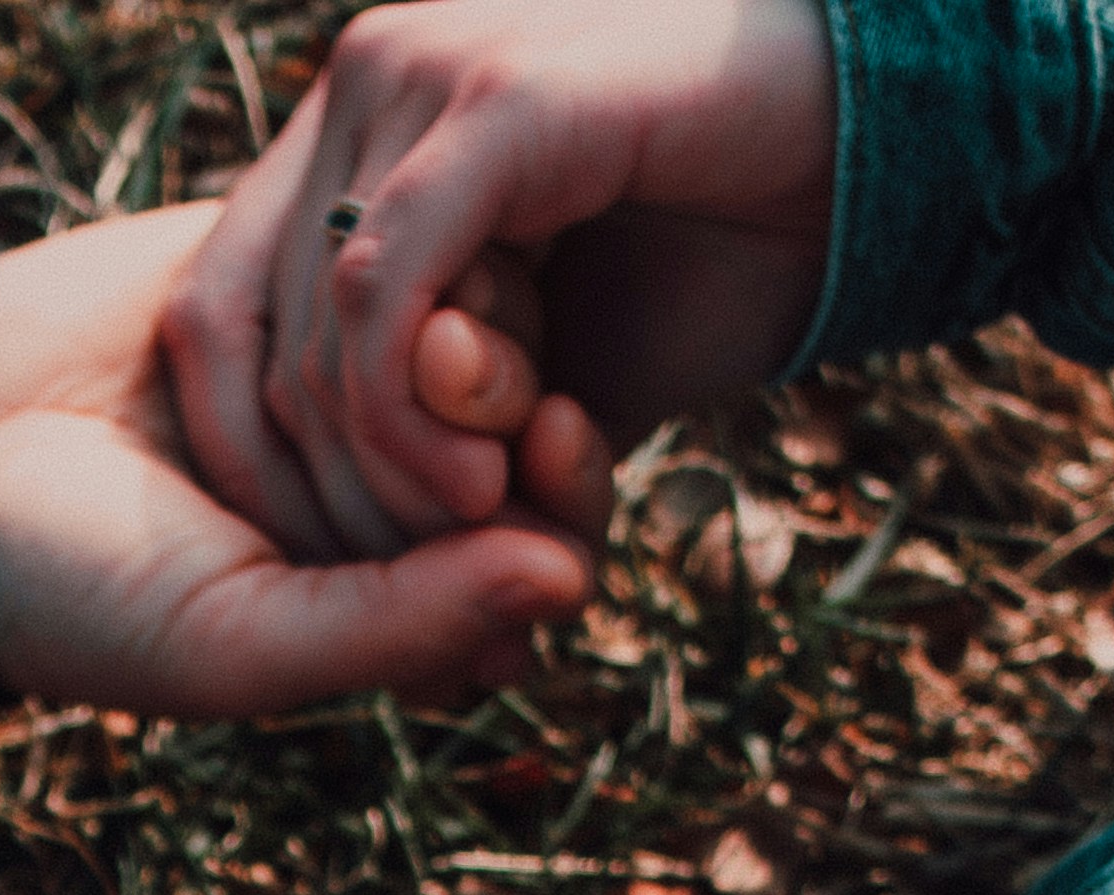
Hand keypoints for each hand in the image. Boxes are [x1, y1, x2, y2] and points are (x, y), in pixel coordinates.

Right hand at [0, 203, 599, 716]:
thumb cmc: (77, 591)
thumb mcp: (245, 640)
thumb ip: (407, 625)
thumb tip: (571, 579)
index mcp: (382, 605)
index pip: (535, 564)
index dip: (569, 508)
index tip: (554, 446)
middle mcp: (374, 499)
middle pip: (522, 454)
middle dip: (530, 418)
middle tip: (519, 389)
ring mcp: (335, 385)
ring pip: (472, 344)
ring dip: (480, 330)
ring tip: (451, 327)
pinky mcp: (287, 278)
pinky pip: (389, 260)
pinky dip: (410, 262)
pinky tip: (414, 256)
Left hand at [171, 0, 842, 562]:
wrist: (896, 149)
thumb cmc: (740, 248)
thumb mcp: (565, 368)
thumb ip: (459, 433)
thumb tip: (382, 571)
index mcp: (362, 130)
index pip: (216, 311)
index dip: (254, 471)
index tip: (342, 584)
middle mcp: (367, 82)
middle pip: (241, 329)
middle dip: (317, 500)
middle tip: (411, 600)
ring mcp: (421, 75)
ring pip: (312, 327)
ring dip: (380, 476)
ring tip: (471, 539)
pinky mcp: (499, 103)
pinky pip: (386, 300)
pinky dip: (415, 421)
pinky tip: (481, 486)